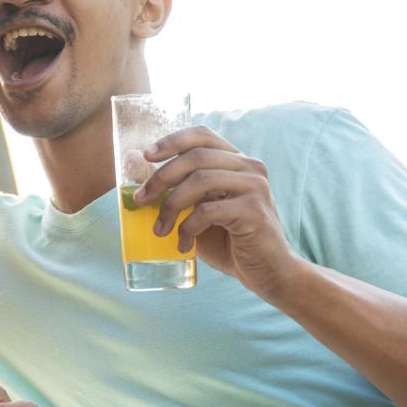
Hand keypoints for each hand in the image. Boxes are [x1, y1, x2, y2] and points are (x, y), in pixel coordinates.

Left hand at [136, 127, 303, 301]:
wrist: (268, 271)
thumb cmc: (230, 241)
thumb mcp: (201, 211)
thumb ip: (181, 194)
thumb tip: (138, 185)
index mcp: (237, 162)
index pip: (202, 136)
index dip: (171, 141)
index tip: (146, 156)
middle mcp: (250, 167)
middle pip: (196, 157)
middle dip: (161, 178)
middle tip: (141, 200)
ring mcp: (255, 187)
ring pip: (200, 181)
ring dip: (170, 206)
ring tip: (160, 230)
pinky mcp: (254, 211)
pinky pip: (208, 211)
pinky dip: (187, 227)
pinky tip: (184, 244)